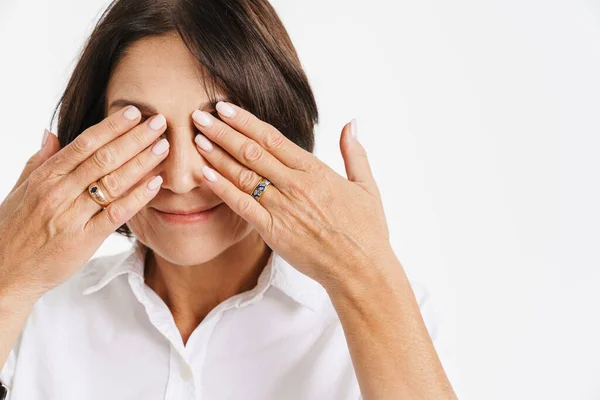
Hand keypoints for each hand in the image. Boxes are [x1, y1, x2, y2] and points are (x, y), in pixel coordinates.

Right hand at [0, 106, 170, 299]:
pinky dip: (138, 197)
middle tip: (159, 122)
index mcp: (44, 178)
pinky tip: (156, 183)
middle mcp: (58, 193)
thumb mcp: (19, 191)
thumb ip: (39, 162)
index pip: (83, 144)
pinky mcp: (84, 240)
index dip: (110, 127)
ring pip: (112, 182)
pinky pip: (116, 214)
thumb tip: (51, 132)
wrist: (4, 275)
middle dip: (134, 138)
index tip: (133, 112)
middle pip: (103, 158)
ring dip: (141, 162)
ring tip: (164, 146)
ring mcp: (71, 217)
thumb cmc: (13, 231)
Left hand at [192, 102, 393, 287]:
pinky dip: (223, 189)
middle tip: (199, 115)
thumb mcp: (366, 186)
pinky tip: (205, 175)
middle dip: (223, 132)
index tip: (225, 108)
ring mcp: (283, 208)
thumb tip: (350, 123)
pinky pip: (243, 206)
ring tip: (197, 139)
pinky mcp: (274, 231)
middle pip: (252, 151)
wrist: (361, 269)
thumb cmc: (366, 230)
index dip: (245, 121)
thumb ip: (354, 152)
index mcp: (316, 171)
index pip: (273, 138)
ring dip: (218, 156)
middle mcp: (296, 185)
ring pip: (243, 175)